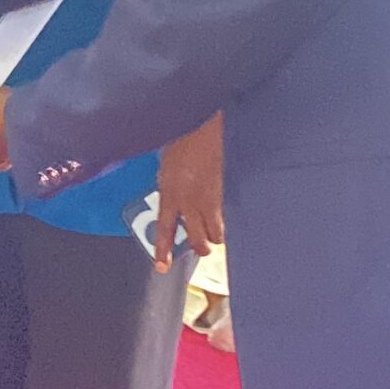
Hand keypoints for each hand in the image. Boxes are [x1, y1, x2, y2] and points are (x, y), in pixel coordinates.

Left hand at [154, 114, 223, 270]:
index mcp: (170, 192)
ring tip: (214, 232)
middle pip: (197, 238)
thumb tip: (170, 203)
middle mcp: (190, 199)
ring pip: (216, 233)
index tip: (162, 266)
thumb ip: (167, 187)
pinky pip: (227, 215)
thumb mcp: (165, 164)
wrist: (204, 122)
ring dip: (214, 235)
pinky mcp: (228, 191)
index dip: (163, 250)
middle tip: (200, 246)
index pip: (165, 229)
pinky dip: (225, 219)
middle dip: (199, 246)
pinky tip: (226, 214)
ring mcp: (212, 197)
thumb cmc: (181, 138)